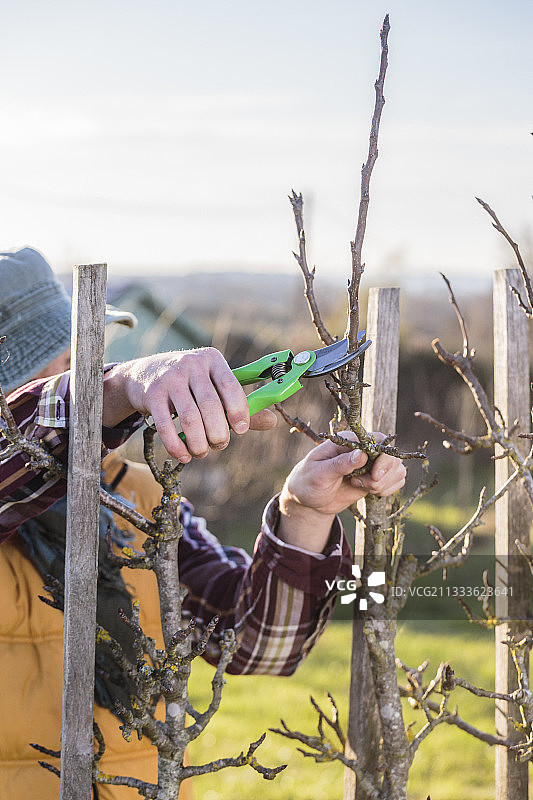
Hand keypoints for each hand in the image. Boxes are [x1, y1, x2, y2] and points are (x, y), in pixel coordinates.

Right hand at [103, 348, 276, 461]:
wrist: (143, 374)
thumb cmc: (188, 383)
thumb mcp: (213, 385)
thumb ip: (241, 405)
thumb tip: (272, 421)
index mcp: (212, 360)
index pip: (230, 386)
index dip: (239, 411)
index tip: (240, 430)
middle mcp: (191, 365)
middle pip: (210, 406)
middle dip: (218, 433)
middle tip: (219, 445)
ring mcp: (169, 379)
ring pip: (189, 418)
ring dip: (199, 443)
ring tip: (202, 452)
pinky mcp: (152, 395)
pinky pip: (166, 426)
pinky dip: (177, 446)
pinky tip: (185, 455)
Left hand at [277, 431, 405, 551]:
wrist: (308, 499)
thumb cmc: (308, 482)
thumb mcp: (320, 474)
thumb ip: (340, 464)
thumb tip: (362, 454)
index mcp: (349, 441)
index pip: (378, 439)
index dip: (383, 458)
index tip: (374, 476)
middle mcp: (363, 449)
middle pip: (392, 456)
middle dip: (383, 476)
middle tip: (365, 485)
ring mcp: (371, 463)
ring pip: (397, 469)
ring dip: (384, 484)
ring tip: (362, 487)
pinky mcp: (375, 476)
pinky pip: (396, 479)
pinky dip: (388, 489)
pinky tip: (371, 492)